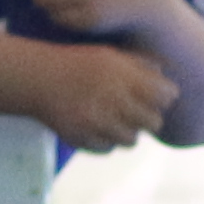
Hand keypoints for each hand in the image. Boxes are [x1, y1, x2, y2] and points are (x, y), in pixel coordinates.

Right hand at [26, 40, 175, 153]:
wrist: (37, 78)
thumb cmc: (78, 64)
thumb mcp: (110, 55)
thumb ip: (140, 64)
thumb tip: (167, 77)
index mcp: (123, 75)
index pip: (164, 95)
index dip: (164, 96)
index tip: (157, 96)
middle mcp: (112, 98)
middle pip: (154, 122)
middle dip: (149, 118)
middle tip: (138, 113)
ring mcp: (97, 121)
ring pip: (132, 140)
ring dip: (127, 132)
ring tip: (115, 119)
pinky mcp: (82, 138)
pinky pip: (108, 149)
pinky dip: (105, 141)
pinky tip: (96, 126)